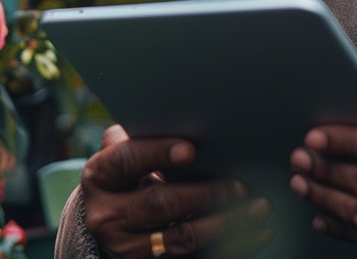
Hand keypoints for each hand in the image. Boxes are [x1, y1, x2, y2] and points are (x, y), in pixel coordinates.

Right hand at [77, 125, 272, 258]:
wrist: (108, 220)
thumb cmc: (127, 174)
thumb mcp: (123, 154)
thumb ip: (143, 136)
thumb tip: (185, 111)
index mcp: (99, 175)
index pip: (127, 160)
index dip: (158, 153)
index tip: (191, 150)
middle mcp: (106, 214)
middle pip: (159, 203)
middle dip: (205, 195)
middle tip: (240, 187)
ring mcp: (125, 245)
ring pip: (179, 237)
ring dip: (225, 224)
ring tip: (257, 209)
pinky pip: (190, 256)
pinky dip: (225, 245)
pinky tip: (255, 234)